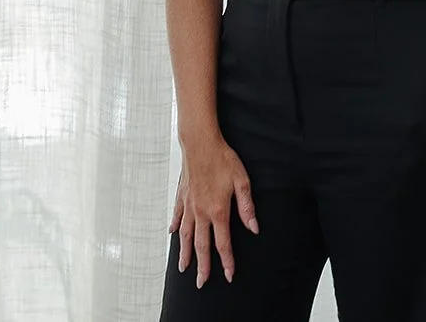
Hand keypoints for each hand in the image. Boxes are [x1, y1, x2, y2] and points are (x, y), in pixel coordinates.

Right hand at [171, 135, 258, 286]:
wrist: (200, 142)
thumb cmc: (223, 159)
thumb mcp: (242, 181)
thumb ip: (247, 207)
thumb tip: (254, 228)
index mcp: (218, 211)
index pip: (223, 244)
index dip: (227, 262)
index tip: (229, 276)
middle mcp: (201, 212)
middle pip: (201, 246)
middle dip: (202, 267)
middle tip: (201, 283)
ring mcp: (189, 205)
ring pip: (185, 235)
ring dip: (185, 253)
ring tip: (183, 268)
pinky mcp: (181, 195)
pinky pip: (177, 216)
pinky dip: (175, 227)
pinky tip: (172, 235)